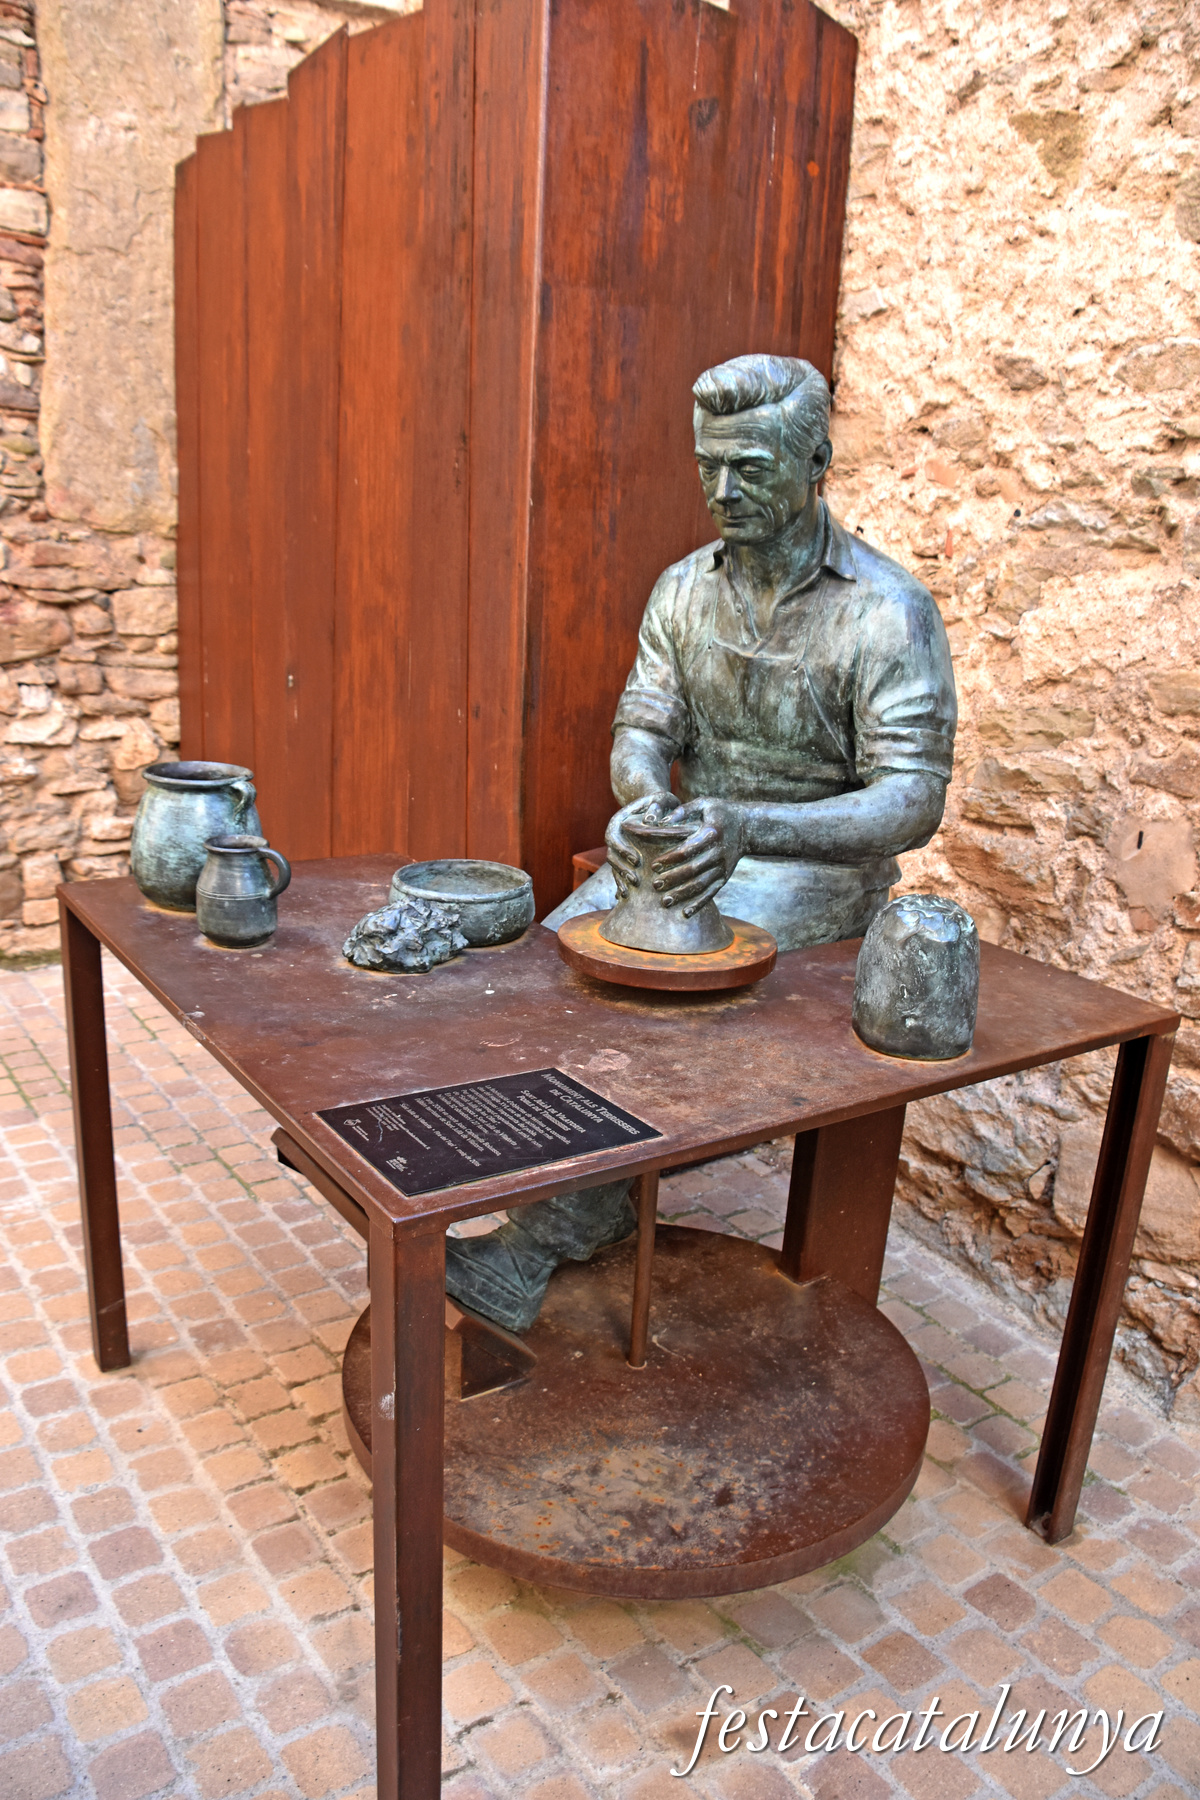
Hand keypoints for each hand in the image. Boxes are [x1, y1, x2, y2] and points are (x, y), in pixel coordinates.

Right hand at [605, 791, 679, 896]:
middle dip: (622, 869)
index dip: (622, 850)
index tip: (636, 860)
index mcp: (618, 821)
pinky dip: (622, 883)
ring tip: (632, 890)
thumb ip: (656, 807)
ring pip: (613, 866)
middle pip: (611, 855)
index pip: (613, 837)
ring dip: (621, 878)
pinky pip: (618, 872)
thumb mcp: (660, 799)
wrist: (657, 805)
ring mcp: (618, 848)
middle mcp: (615, 836)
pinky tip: (628, 896)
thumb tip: (650, 822)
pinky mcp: (625, 858)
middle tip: (635, 880)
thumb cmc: (660, 801)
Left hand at [648, 796, 744, 915]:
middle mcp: (719, 852)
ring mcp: (723, 867)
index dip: (670, 859)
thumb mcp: (704, 803)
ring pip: (701, 885)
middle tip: (654, 886)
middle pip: (693, 870)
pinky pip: (712, 893)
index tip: (654, 865)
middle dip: (672, 880)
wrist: (747, 827)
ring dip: (682, 895)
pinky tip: (686, 913)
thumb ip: (683, 811)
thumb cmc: (720, 812)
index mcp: (711, 833)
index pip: (687, 850)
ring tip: (665, 901)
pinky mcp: (725, 876)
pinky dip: (699, 904)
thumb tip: (660, 822)